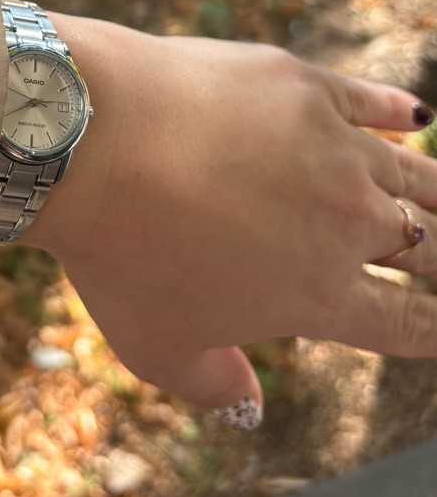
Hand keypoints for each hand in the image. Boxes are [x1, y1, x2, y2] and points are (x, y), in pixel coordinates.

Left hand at [19, 13, 436, 428]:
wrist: (94, 140)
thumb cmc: (118, 250)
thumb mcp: (155, 348)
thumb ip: (214, 385)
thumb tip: (249, 409)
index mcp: (320, 296)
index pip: (408, 324)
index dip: (435, 329)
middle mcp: (346, 223)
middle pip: (426, 249)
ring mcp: (332, 148)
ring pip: (414, 175)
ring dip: (435, 193)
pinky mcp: (305, 87)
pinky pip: (372, 101)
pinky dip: (398, 111)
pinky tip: (415, 116)